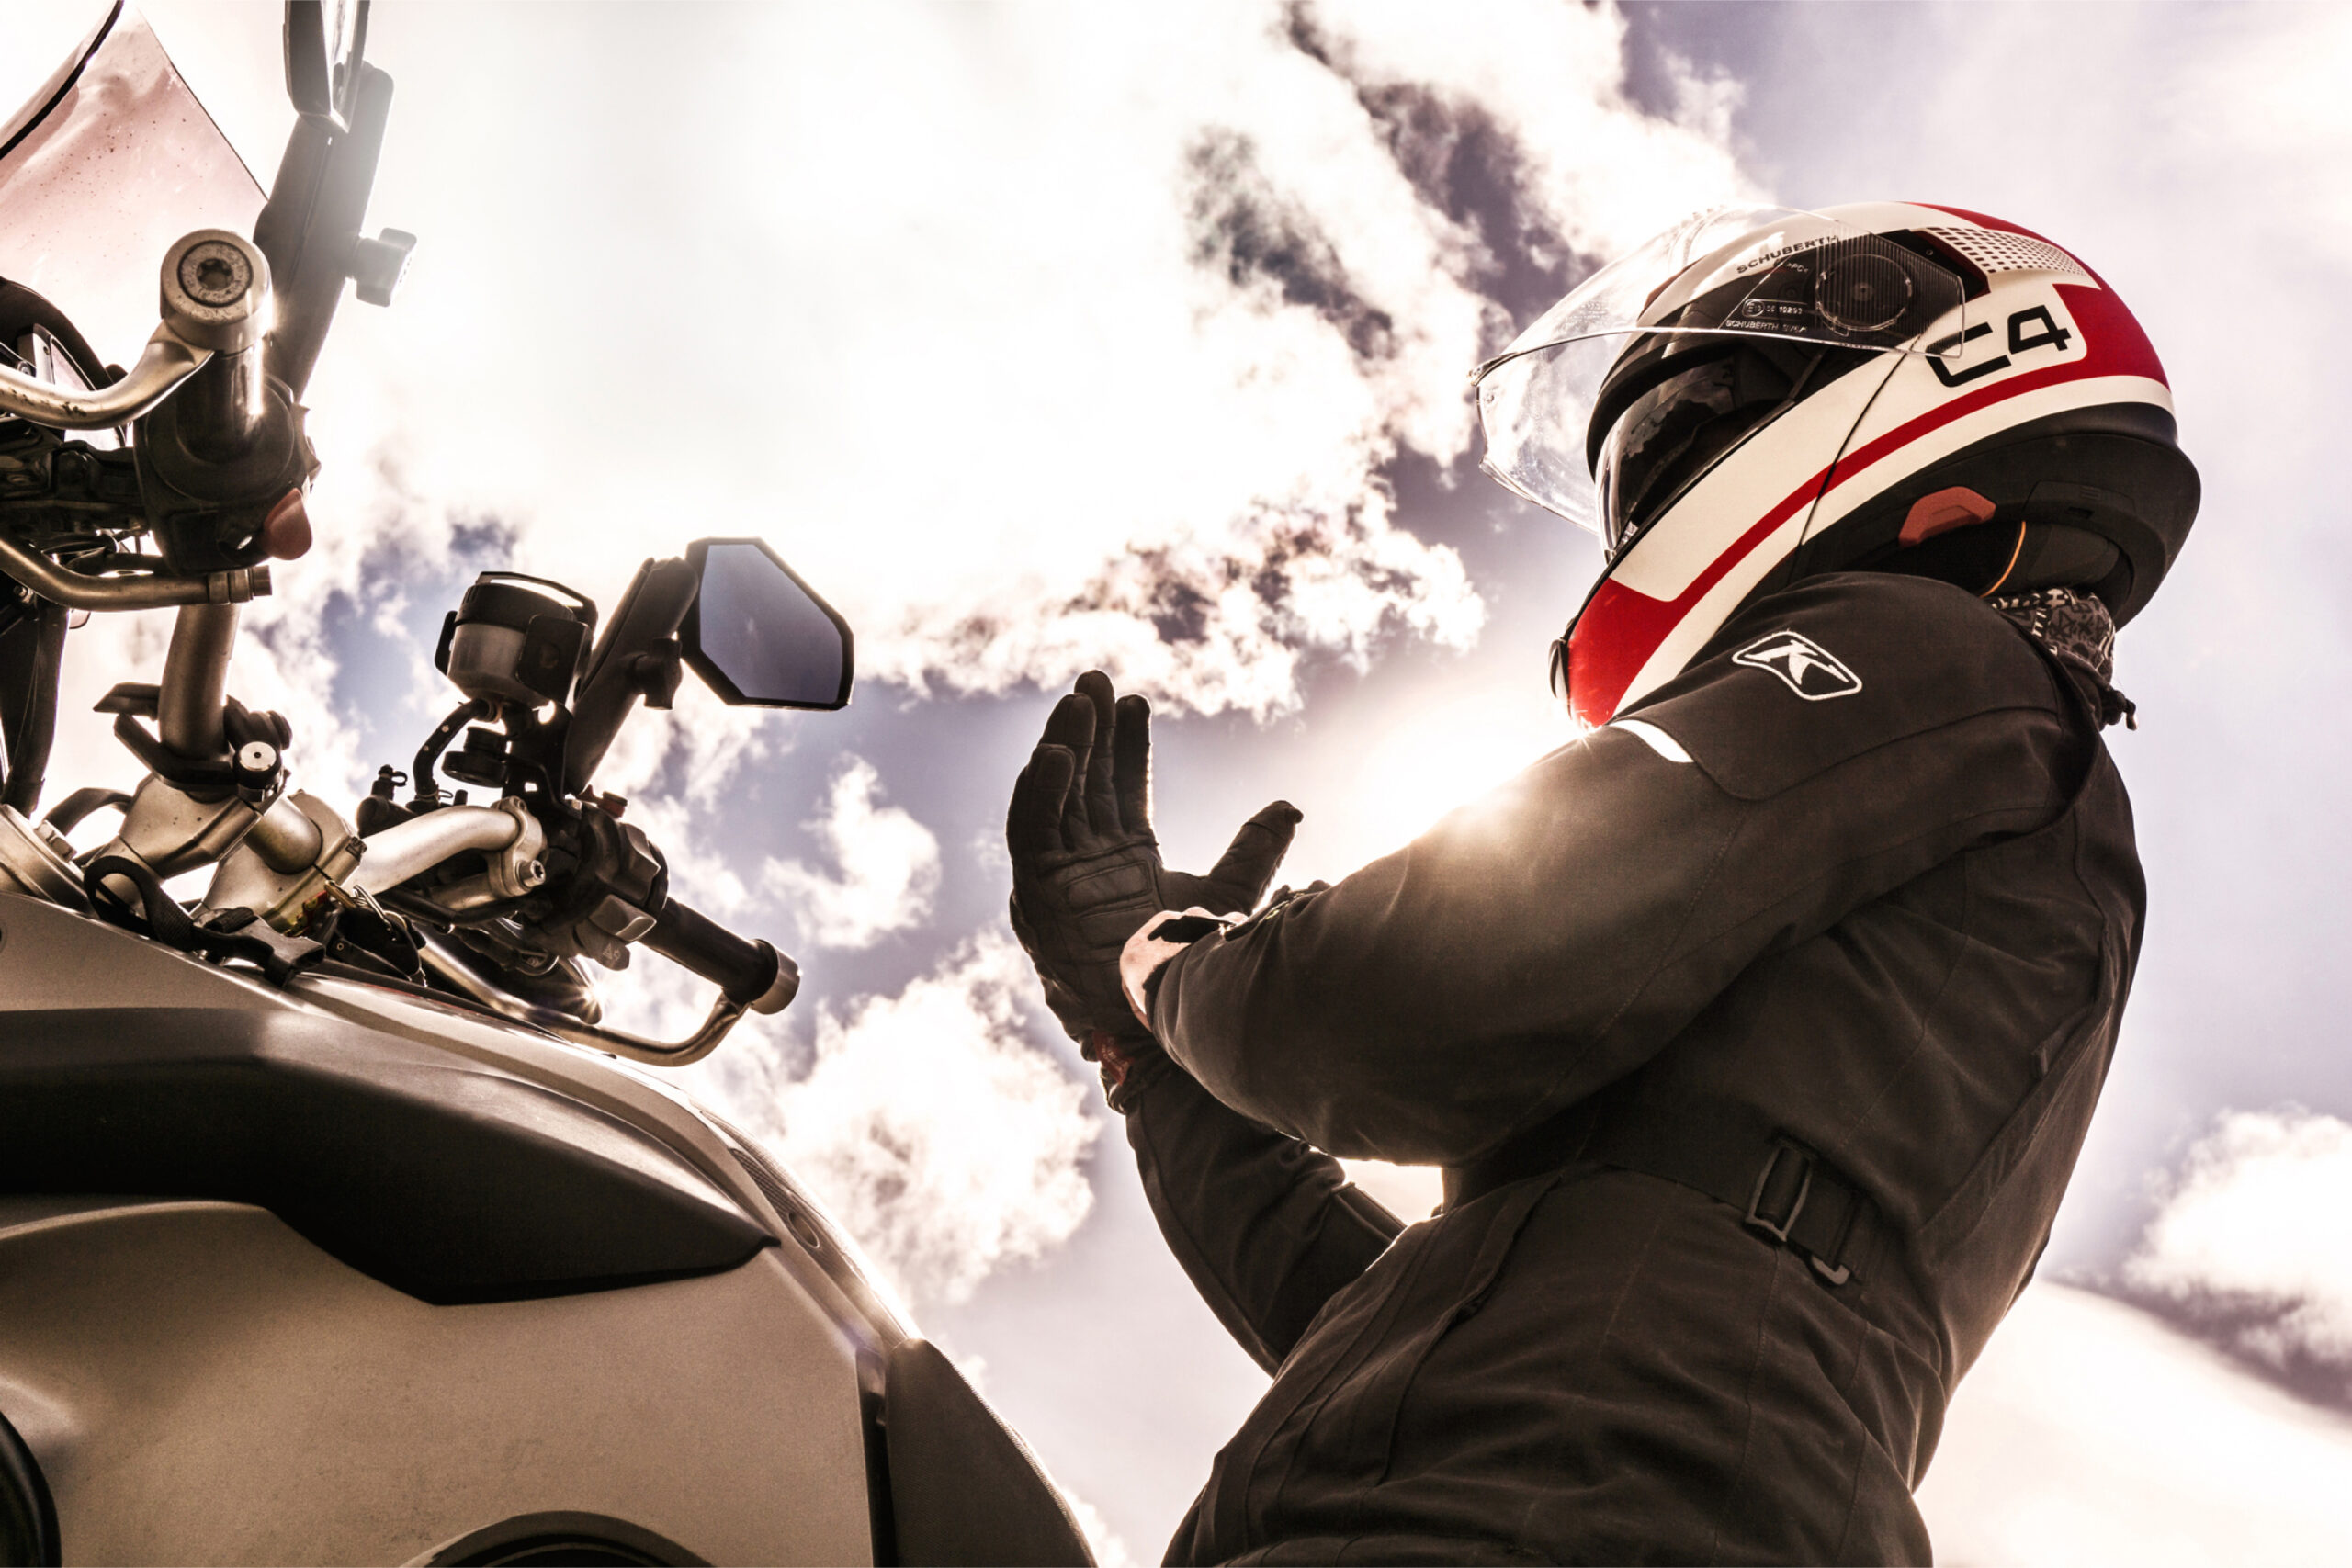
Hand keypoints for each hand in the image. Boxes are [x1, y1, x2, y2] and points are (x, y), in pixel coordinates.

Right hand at [1006, 670, 1298, 1053]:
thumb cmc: (1193, 972)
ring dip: (1063, 747)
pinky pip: (1029, 834)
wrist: (1168, 1019)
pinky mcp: (1036, 897)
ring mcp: (1059, 879)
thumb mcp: (1228, 896)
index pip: (1121, 789)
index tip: (1137, 702)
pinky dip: (1039, 793)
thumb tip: (1290, 807)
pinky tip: (1055, 754)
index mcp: (1126, 860)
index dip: (1127, 746)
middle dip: (1089, 731)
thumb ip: (1255, 851)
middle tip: (1095, 680)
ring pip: (1054, 798)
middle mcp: (1087, 864)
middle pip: (1085, 783)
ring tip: (1079, 702)